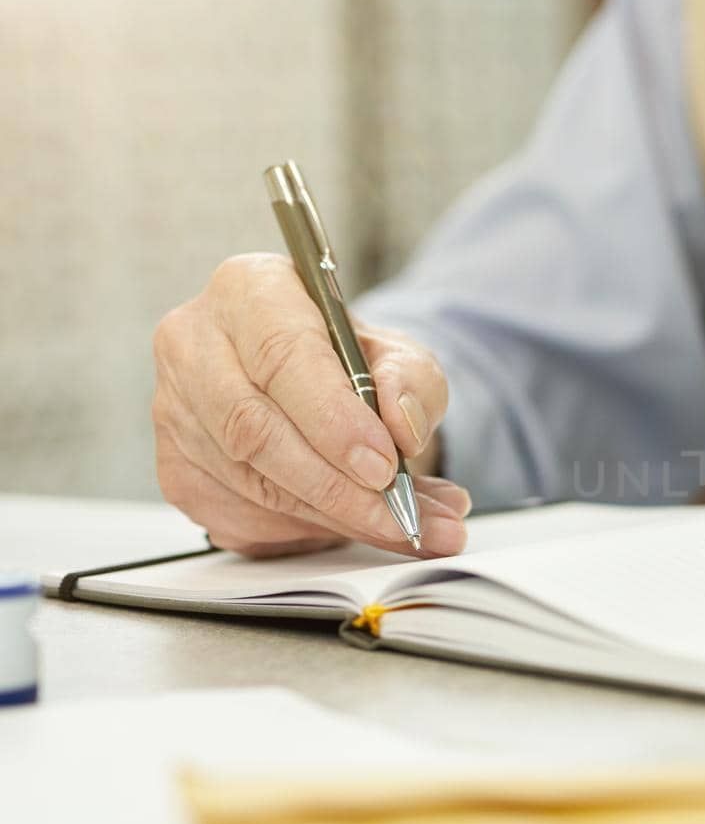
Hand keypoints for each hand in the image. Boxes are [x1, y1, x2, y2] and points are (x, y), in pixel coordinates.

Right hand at [153, 253, 469, 557]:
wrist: (321, 387)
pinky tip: (347, 525)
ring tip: (402, 528)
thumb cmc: (353, 364)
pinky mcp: (175, 468)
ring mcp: (173, 410)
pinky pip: (238, 517)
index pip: (281, 357)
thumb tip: (402, 427)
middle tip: (400, 517)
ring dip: (331, 518)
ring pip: (248, 482)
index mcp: (249, 290)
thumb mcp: (403, 358)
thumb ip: (413, 383)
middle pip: (253, 429)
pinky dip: (302, 533)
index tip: (383, 466)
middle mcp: (193, 343)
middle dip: (335, 487)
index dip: (333, 420)